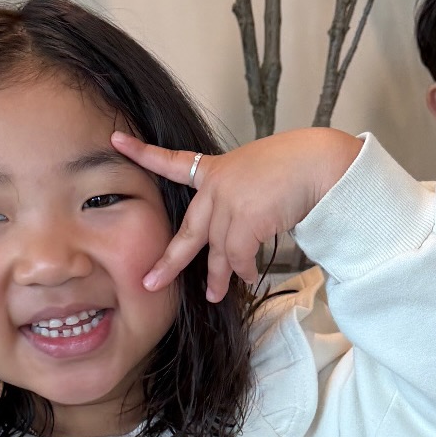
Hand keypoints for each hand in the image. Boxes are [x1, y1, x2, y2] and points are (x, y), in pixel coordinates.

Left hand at [111, 127, 361, 300]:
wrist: (318, 163)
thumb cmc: (299, 164)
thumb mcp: (258, 171)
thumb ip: (238, 196)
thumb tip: (238, 233)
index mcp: (217, 169)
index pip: (174, 160)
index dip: (144, 153)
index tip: (118, 141)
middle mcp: (216, 187)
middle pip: (187, 231)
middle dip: (168, 262)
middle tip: (150, 283)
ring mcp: (228, 204)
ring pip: (217, 252)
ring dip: (219, 277)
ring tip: (214, 295)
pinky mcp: (243, 220)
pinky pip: (238, 256)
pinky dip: (243, 270)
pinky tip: (249, 278)